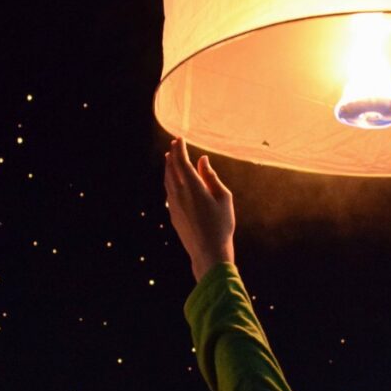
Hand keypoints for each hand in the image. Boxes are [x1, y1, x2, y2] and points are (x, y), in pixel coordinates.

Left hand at [164, 137, 234, 281]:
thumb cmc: (221, 225)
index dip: (180, 148)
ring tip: (171, 158)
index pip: (182, 161)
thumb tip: (202, 161)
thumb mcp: (223, 197)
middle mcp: (179, 194)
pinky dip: (169, 180)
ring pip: (167, 180)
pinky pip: (168, 191)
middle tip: (175, 144)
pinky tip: (173, 180)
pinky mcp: (173, 215)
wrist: (208, 252)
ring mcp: (173, 205)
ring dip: (169, 167)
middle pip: (171, 168)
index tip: (180, 138)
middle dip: (173, 154)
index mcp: (192, 187)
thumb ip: (211, 176)